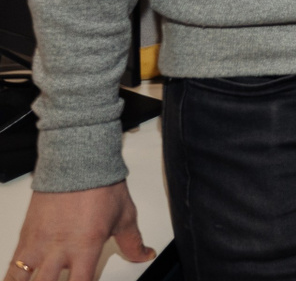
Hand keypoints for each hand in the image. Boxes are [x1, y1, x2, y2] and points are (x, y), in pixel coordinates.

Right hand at [10, 182, 151, 278]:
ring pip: (22, 280)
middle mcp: (59, 250)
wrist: (78, 163)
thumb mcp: (125, 216)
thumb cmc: (101, 186)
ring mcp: (38, 245)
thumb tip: (145, 255)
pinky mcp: (25, 238)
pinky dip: (12, 278)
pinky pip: (11, 266)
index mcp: (86, 247)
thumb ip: (133, 242)